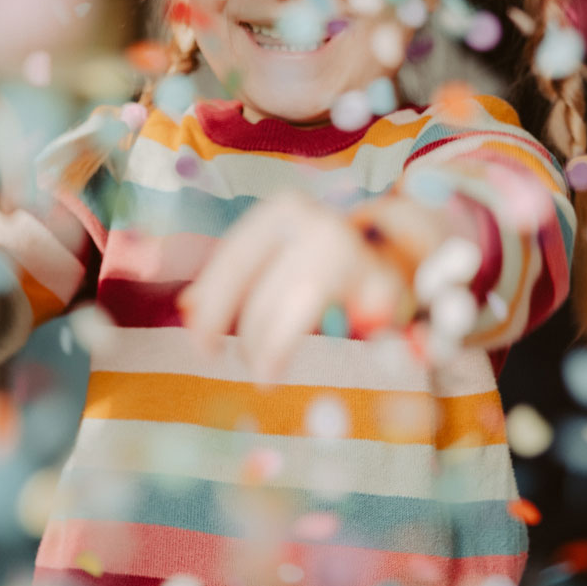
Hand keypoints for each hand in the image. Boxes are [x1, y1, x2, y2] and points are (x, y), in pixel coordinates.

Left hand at [176, 191, 418, 382]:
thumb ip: (230, 276)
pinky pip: (356, 325)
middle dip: (249, 338)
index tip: (203, 349)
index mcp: (281, 211)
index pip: (233, 262)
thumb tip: (188, 307)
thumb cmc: (318, 256)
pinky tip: (332, 355)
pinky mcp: (386, 285)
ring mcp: (355, 253)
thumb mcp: (272, 253)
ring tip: (268, 375)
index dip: (213, 310)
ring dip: (277, 348)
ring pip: (301, 309)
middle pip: (265, 292)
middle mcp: (318, 224)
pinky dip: (341, 345)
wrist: (398, 247)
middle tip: (246, 367)